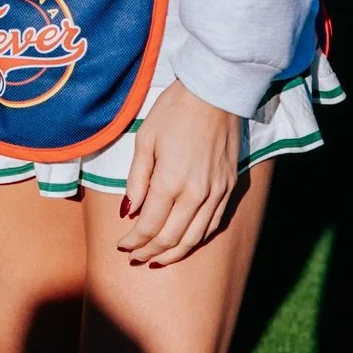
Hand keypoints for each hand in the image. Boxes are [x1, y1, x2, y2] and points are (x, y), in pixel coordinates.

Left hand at [117, 79, 241, 266]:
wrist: (215, 93)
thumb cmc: (173, 111)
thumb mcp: (145, 139)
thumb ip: (137, 178)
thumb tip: (128, 210)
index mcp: (171, 181)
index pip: (149, 225)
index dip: (134, 240)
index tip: (123, 246)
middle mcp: (197, 193)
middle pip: (172, 237)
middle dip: (151, 252)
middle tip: (135, 258)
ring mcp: (217, 193)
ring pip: (195, 237)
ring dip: (175, 252)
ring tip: (157, 259)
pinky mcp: (230, 188)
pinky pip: (213, 224)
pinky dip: (197, 239)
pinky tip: (186, 242)